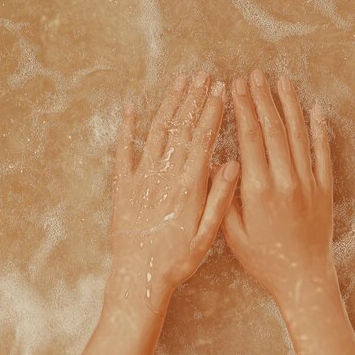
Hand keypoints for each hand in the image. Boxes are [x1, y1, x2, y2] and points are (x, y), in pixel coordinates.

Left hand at [107, 73, 239, 312]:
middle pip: (181, 129)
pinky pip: (123, 152)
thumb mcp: (207, 235)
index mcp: (189, 187)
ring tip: (180, 82)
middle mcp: (164, 176)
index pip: (203, 139)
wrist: (139, 278)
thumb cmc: (176, 260)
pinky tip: (131, 109)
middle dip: (194, 99)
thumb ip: (220, 198)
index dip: (212, 112)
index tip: (221, 90)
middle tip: (203, 76)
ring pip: (157, 133)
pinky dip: (126, 129)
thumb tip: (231, 163)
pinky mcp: (122, 187)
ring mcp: (141, 179)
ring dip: (169, 105)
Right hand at [222, 69, 333, 300]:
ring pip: (299, 134)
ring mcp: (309, 182)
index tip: (236, 87)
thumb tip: (218, 162)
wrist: (303, 278)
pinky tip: (314, 108)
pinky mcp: (325, 189)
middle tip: (254, 74)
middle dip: (262, 98)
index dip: (243, 108)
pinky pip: (323, 152)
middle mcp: (285, 180)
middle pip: (273, 129)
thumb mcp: (232, 235)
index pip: (250, 137)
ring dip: (289, 105)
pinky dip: (319, 129)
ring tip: (281, 81)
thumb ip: (224, 197)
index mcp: (258, 190)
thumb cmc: (263, 260)